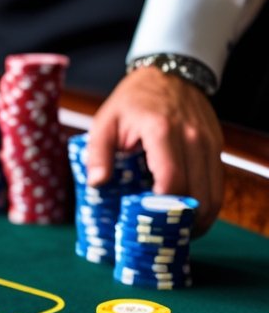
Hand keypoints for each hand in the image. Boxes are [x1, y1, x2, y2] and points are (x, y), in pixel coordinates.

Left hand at [87, 66, 224, 235]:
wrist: (168, 73)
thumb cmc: (132, 100)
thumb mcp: (104, 121)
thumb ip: (98, 153)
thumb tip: (96, 183)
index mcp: (162, 131)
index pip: (171, 180)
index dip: (162, 207)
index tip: (147, 225)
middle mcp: (193, 138)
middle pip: (199, 192)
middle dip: (184, 222)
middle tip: (164, 240)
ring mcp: (209, 142)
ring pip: (214, 192)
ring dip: (200, 218)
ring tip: (179, 233)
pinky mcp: (216, 146)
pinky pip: (217, 181)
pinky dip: (207, 202)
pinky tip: (190, 214)